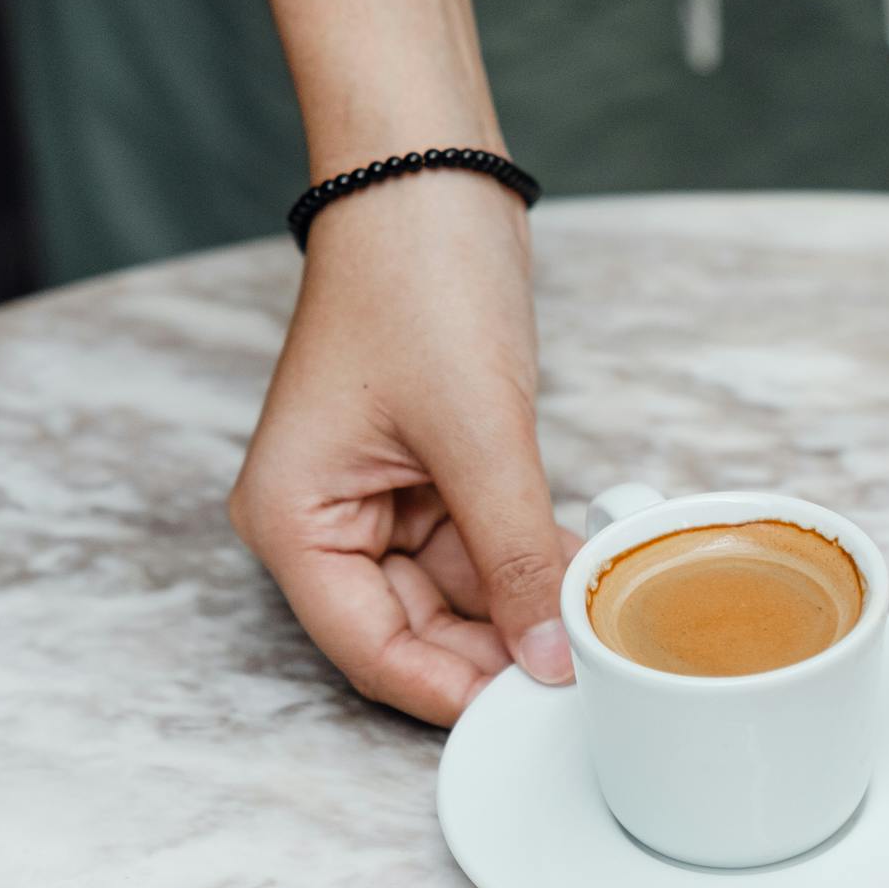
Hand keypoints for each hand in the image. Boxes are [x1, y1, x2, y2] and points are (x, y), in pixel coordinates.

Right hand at [229, 172, 578, 724]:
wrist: (429, 172)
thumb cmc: (415, 278)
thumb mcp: (480, 435)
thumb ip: (515, 559)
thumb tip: (549, 659)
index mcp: (294, 520)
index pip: (370, 651)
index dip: (452, 691)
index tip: (531, 715)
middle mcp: (322, 520)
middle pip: (412, 632)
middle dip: (497, 650)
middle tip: (582, 674)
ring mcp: (374, 498)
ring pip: (456, 593)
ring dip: (523, 605)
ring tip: (595, 617)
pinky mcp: (424, 472)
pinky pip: (477, 545)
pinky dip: (527, 559)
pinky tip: (581, 571)